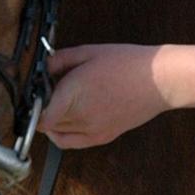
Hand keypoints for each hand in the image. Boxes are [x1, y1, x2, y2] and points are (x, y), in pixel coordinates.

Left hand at [40, 44, 168, 148]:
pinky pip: (71, 142)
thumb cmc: (129, 63)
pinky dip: (62, 135)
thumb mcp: (90, 52)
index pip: (41, 113)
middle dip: (44, 108)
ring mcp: (92, 130)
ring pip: (57, 133)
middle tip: (51, 91)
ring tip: (62, 104)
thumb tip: (45, 68)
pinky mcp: (103, 137)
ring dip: (53, 121)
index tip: (36, 92)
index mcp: (74, 92)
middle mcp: (80, 115)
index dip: (34, 104)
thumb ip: (61, 59)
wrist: (159, 80)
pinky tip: (66, 120)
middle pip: (47, 123)